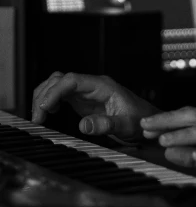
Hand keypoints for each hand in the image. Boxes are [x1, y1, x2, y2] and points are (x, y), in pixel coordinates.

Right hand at [32, 71, 159, 140]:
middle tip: (38, 117)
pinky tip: (49, 113)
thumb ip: (107, 125)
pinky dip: (50, 101)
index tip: (45, 107)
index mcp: (102, 86)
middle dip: (45, 95)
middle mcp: (92, 85)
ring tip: (39, 117)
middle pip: (60, 80)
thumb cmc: (140, 121)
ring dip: (44, 97)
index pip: (72, 80)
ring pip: (57, 85)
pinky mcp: (83, 100)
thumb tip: (84, 126)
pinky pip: (61, 95)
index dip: (55, 91)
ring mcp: (86, 92)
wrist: (147, 123)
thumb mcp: (126, 125)